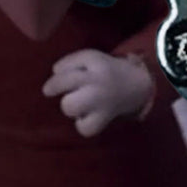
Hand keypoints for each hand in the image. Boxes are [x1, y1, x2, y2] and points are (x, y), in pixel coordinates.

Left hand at [42, 49, 156, 137]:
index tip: (50, 87)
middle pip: (64, 87)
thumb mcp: (91, 58)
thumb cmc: (106, 71)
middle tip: (71, 93)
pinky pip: (84, 128)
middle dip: (62, 93)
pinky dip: (83, 124)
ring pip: (70, 108)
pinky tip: (89, 115)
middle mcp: (98, 81)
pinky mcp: (105, 120)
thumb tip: (54, 73)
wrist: (137, 85)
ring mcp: (102, 101)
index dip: (54, 79)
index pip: (64, 70)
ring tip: (83, 102)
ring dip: (72, 106)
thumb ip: (70, 62)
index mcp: (95, 62)